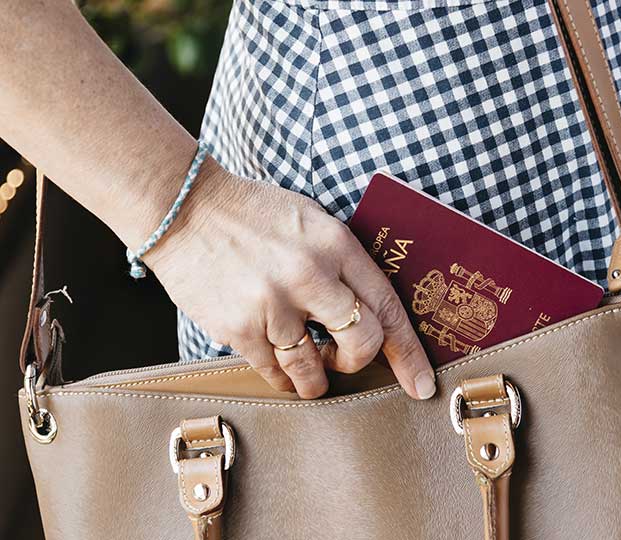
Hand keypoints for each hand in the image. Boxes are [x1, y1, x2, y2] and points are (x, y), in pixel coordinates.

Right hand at [144, 159, 435, 399]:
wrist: (184, 208)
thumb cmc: (251, 214)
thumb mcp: (311, 221)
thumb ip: (343, 262)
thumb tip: (369, 311)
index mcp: (336, 244)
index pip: (388, 305)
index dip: (409, 352)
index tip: (421, 383)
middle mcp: (311, 275)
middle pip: (364, 343)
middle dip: (358, 363)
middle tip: (342, 360)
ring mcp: (273, 303)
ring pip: (314, 369)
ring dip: (316, 379)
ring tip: (309, 371)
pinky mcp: (239, 327)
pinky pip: (274, 373)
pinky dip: (282, 378)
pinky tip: (278, 367)